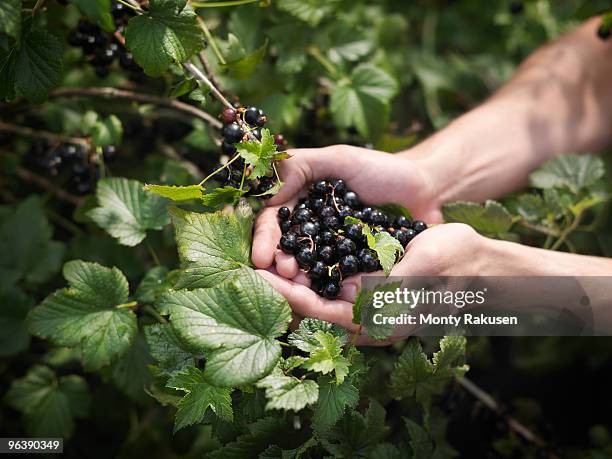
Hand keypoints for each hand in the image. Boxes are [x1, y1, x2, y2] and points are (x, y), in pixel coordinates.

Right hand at [251, 144, 442, 277]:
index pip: (273, 222)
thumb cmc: (383, 169)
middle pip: (287, 250)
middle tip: (285, 274)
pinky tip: (325, 295)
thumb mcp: (339, 158)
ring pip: (309, 268)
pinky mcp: (354, 269)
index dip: (266, 239)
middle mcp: (312, 230)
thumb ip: (300, 165)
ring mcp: (333, 252)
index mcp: (301, 204)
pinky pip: (338, 280)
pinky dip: (329, 288)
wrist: (427, 190)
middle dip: (281, 263)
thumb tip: (267, 193)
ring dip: (300, 280)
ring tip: (299, 286)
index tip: (262, 257)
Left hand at [257, 223, 487, 343]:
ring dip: (291, 280)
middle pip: (312, 310)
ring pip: (318, 296)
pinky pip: (330, 283)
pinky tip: (291, 252)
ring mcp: (367, 305)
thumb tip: (345, 296)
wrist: (477, 260)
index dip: (289, 297)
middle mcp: (368, 320)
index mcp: (381, 324)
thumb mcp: (425, 267)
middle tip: (249, 268)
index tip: (261, 278)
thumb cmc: (457, 263)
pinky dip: (308, 270)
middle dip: (281, 291)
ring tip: (261, 259)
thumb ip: (387, 285)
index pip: (323, 315)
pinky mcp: (367, 288)